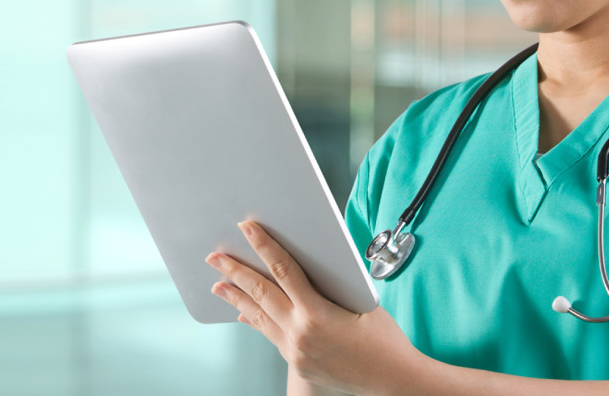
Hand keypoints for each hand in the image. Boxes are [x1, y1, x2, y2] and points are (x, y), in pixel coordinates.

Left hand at [206, 220, 427, 395]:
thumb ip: (329, 285)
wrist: (394, 379)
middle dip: (235, 272)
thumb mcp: (361, 301)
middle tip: (214, 257)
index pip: (282, 269)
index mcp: (317, 313)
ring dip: (237, 298)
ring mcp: (296, 351)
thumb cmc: (384, 338)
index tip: (247, 229)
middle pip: (260, 293)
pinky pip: (271, 336)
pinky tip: (245, 313)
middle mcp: (300, 333)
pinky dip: (256, 321)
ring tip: (218, 285)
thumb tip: (304, 265)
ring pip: (260, 317)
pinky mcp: (297, 363)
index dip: (262, 245)